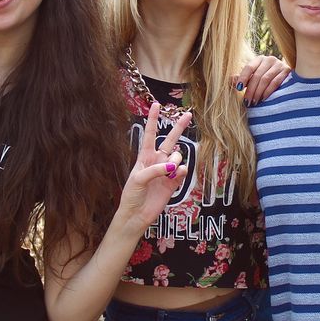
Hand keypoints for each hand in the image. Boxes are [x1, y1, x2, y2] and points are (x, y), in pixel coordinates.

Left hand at [114, 103, 191, 235]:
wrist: (136, 215)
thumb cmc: (131, 195)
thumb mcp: (138, 179)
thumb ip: (155, 170)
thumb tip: (173, 166)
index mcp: (145, 157)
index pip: (150, 135)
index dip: (153, 120)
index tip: (156, 105)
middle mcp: (157, 161)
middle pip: (170, 140)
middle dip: (179, 127)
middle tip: (188, 114)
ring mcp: (167, 171)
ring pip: (178, 156)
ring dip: (175, 160)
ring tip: (169, 171)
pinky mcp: (174, 183)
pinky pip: (182, 171)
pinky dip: (181, 170)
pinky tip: (177, 174)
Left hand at [233, 54, 289, 105]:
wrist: (285, 79)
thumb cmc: (264, 79)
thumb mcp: (253, 78)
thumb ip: (242, 79)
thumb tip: (231, 79)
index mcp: (259, 59)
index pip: (249, 67)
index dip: (243, 78)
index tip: (238, 89)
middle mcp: (269, 59)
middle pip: (257, 75)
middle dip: (251, 90)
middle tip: (247, 102)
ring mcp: (279, 65)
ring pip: (266, 79)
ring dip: (258, 92)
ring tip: (254, 102)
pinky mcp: (287, 71)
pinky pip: (275, 82)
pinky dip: (268, 92)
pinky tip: (263, 99)